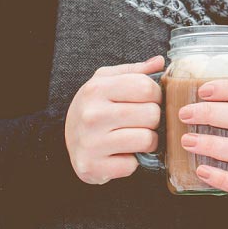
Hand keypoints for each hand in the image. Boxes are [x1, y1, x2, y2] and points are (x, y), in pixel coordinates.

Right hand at [65, 56, 164, 184]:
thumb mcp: (108, 81)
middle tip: (143, 122)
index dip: (156, 95)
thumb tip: (159, 61)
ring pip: (147, 139)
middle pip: (151, 114)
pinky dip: (132, 162)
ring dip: (148, 141)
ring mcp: (91, 142)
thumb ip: (135, 71)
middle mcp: (92, 114)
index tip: (149, 101)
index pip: (146, 87)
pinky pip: (132, 164)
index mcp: (97, 89)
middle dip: (154, 119)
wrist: (68, 139)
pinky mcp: (92, 166)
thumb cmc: (95, 107)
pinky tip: (121, 154)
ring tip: (137, 138)